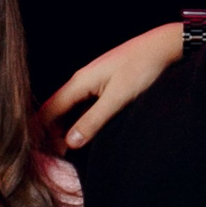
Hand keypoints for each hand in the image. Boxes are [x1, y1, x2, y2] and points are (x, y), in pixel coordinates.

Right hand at [39, 23, 185, 148]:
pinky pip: (82, 106)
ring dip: (64, 129)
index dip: (40, 134)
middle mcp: (80, 81)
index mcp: (79, 82)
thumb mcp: (118, 98)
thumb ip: (93, 120)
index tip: (41, 156)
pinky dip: (78, 121)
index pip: (48, 111)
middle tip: (55, 160)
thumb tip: (70, 142)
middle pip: (55, 111)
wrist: (165, 46)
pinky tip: (83, 135)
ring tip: (66, 153)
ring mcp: (91, 82)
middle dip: (50, 134)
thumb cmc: (144, 68)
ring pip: (68, 109)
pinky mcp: (103, 85)